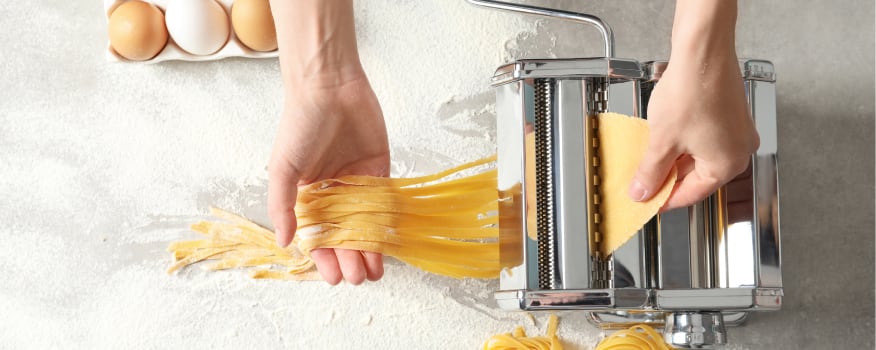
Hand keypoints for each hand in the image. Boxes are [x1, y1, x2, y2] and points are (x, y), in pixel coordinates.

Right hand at [268, 72, 388, 284]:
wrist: (330, 87)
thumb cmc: (300, 124)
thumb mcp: (284, 168)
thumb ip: (284, 206)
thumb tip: (285, 243)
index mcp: (307, 195)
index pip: (318, 235)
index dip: (325, 258)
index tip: (334, 277)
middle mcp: (333, 193)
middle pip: (344, 235)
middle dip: (350, 259)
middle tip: (358, 278)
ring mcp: (358, 183)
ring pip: (366, 225)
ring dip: (370, 250)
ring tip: (374, 272)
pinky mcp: (380, 169)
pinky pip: (385, 203)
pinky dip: (387, 224)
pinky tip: (389, 244)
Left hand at [629, 56, 758, 210]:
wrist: (703, 51)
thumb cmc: (692, 91)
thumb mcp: (662, 141)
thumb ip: (651, 171)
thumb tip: (642, 192)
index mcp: (728, 164)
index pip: (691, 194)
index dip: (664, 199)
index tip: (646, 202)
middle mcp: (738, 149)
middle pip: (697, 175)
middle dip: (667, 177)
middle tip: (642, 180)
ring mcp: (736, 130)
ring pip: (699, 155)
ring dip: (673, 158)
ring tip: (648, 157)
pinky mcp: (729, 113)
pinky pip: (703, 137)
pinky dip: (682, 141)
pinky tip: (663, 136)